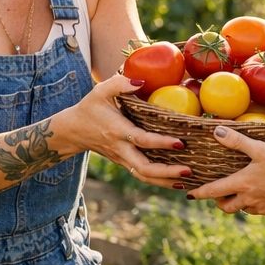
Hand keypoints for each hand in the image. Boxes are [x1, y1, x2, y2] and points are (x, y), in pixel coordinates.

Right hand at [65, 76, 189, 188]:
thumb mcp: (100, 90)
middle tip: (190, 171)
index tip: (180, 142)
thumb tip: (142, 81)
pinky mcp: (125, 163)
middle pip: (144, 168)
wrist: (74, 130)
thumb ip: (120, 83)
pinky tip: (178, 182)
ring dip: (166, 182)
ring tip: (189, 183)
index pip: (142, 140)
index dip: (161, 143)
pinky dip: (160, 181)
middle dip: (167, 172)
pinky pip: (143, 176)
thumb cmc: (91, 107)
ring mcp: (122, 159)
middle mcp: (121, 149)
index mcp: (117, 131)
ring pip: (144, 177)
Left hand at [184, 125, 264, 215]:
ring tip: (242, 195)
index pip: (213, 191)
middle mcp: (248, 199)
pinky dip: (257, 206)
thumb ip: (237, 141)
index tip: (190, 195)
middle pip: (226, 207)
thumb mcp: (261, 149)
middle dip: (219, 202)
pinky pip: (261, 211)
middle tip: (218, 197)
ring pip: (243, 210)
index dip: (200, 193)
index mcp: (241, 183)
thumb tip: (217, 131)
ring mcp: (262, 208)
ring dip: (239, 204)